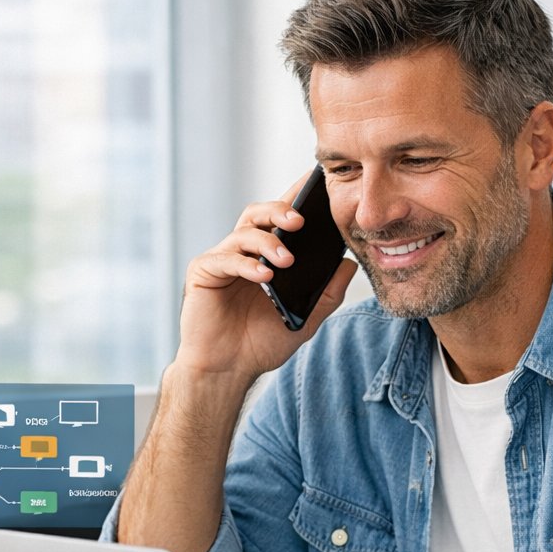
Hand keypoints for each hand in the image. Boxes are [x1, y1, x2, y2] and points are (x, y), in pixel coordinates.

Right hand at [173, 175, 357, 383]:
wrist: (227, 371)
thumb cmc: (260, 344)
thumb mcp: (304, 319)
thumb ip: (327, 293)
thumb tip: (349, 263)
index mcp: (266, 256)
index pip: (282, 220)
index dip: (297, 198)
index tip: (317, 181)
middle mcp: (242, 252)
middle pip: (258, 214)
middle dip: (280, 210)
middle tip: (301, 221)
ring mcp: (222, 260)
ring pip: (243, 232)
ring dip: (268, 242)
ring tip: (286, 261)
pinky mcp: (203, 272)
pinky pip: (225, 259)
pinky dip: (246, 264)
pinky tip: (263, 276)